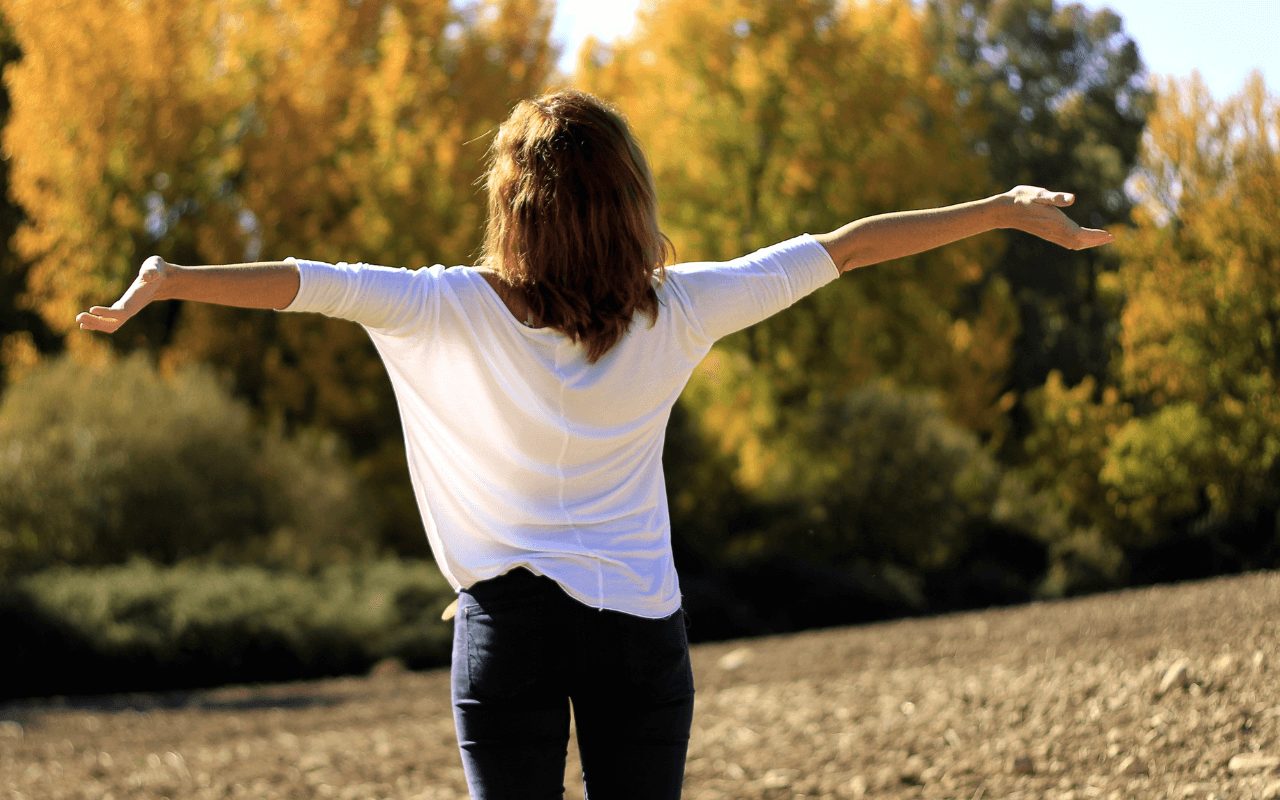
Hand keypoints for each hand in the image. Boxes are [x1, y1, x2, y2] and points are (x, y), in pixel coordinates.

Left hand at [76, 255, 171, 333]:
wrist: (162, 281)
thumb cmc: (156, 271)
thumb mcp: (155, 266)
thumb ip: (152, 270)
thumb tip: (148, 276)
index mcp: (136, 300)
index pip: (121, 312)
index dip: (107, 312)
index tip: (92, 309)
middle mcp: (131, 309)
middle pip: (114, 323)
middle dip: (97, 322)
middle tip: (79, 317)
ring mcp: (126, 311)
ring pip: (110, 325)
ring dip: (94, 324)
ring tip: (78, 319)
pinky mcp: (122, 309)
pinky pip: (109, 321)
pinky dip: (97, 323)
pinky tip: (84, 323)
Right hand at [999, 185, 1113, 249]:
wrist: (1004, 210)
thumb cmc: (1022, 199)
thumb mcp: (1039, 194)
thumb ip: (1056, 197)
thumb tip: (1072, 199)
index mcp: (1056, 222)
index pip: (1081, 234)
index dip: (1096, 236)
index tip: (1110, 235)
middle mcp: (1054, 231)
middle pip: (1079, 241)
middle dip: (1095, 240)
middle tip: (1111, 238)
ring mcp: (1050, 234)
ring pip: (1073, 243)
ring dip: (1087, 242)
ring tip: (1100, 239)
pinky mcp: (1046, 233)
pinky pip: (1066, 241)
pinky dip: (1077, 241)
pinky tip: (1080, 238)